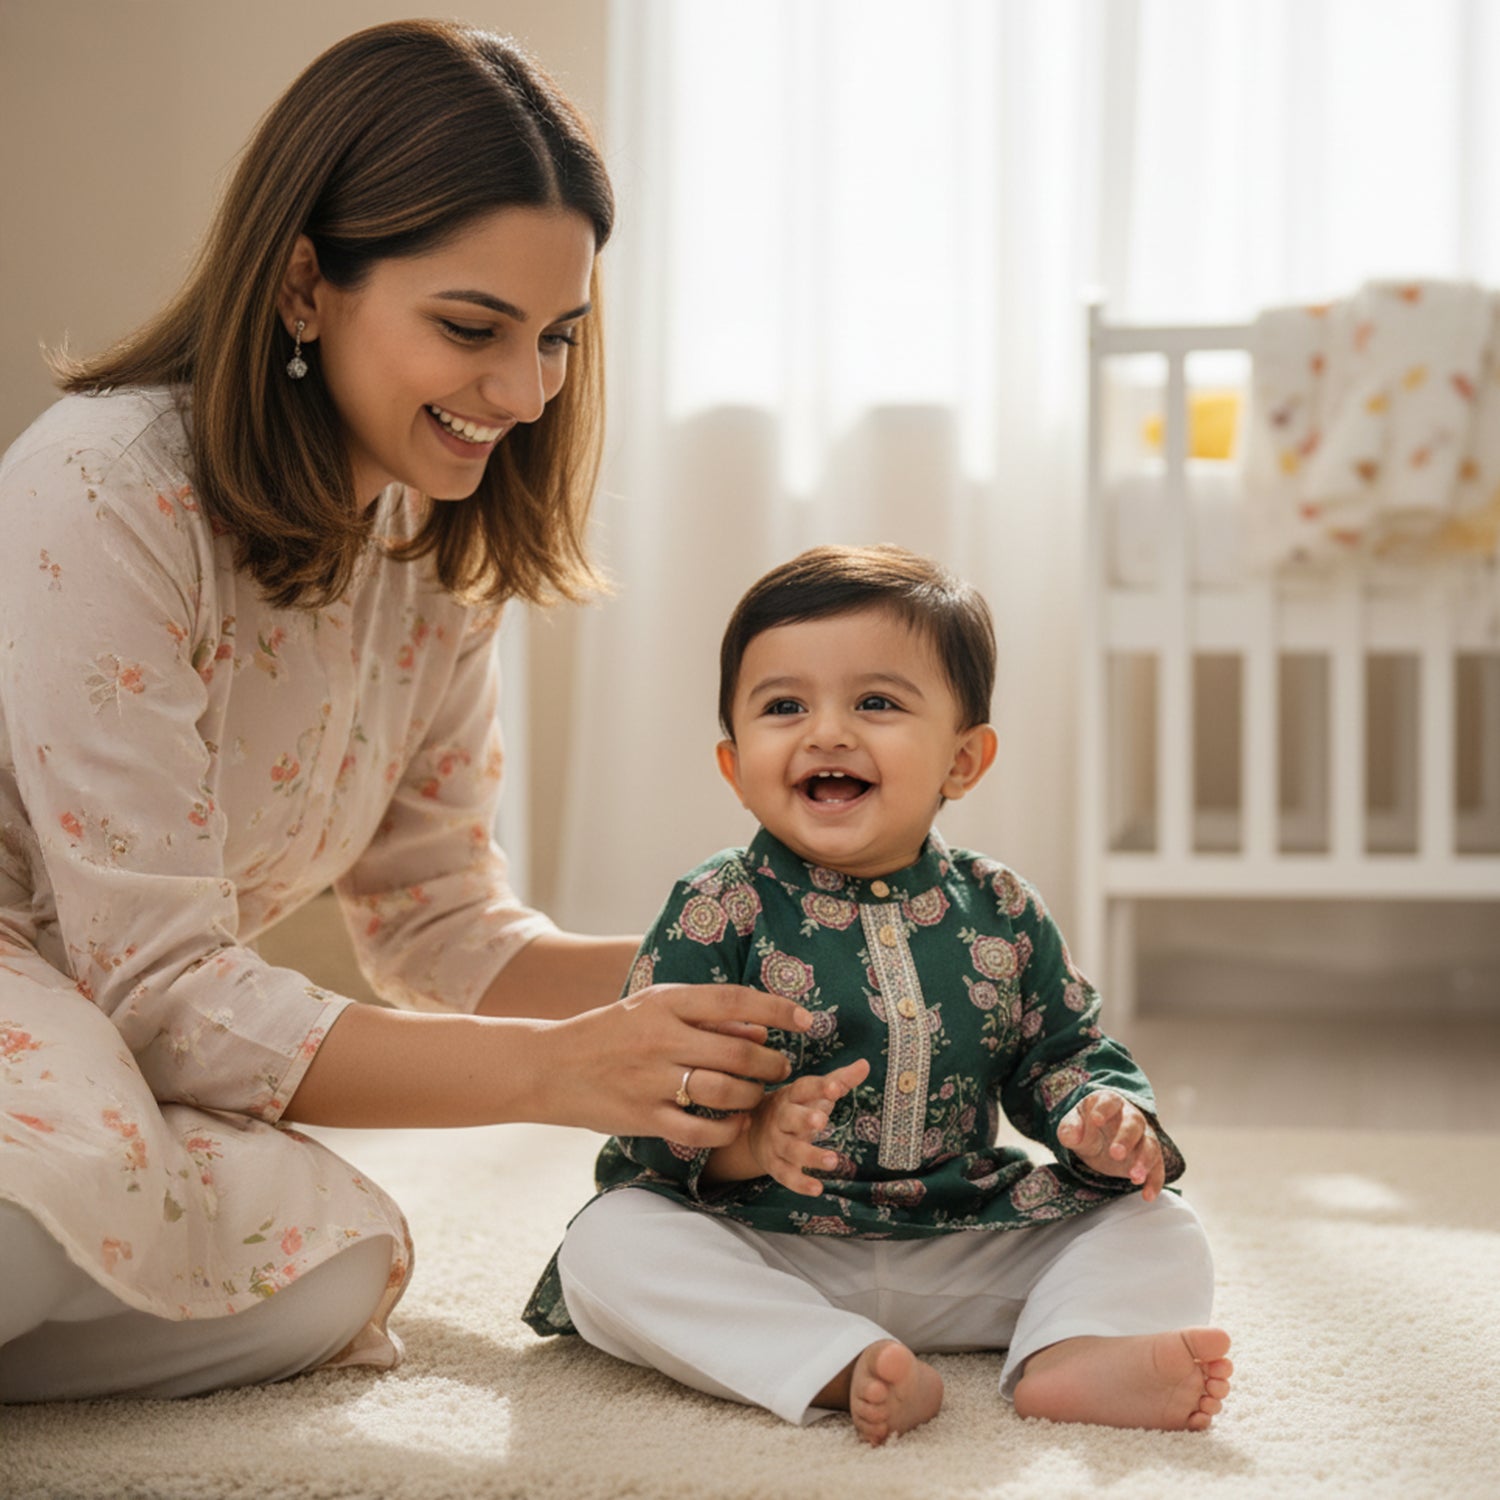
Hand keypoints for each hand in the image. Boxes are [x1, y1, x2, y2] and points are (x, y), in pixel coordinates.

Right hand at [549, 982, 811, 1147]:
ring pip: (726, 1090)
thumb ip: (704, 1014)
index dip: (778, 1009)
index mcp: (665, 1001)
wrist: (551, 1067)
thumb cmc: (611, 1032)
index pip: (734, 1000)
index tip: (806, 1019)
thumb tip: (760, 1027)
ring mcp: (652, 1079)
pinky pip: (701, 1129)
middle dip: (773, 1062)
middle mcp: (661, 1037)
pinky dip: (727, 1128)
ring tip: (758, 1094)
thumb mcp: (652, 1007)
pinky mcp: (644, 1117)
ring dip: (753, 1095)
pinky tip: (735, 1123)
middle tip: (782, 1067)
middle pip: (739, 1051)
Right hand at [742, 1058, 871, 1195]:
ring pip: (790, 1149)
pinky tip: (818, 1189)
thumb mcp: (814, 1093)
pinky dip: (800, 1183)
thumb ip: (839, 1080)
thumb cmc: (796, 1107)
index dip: (819, 1087)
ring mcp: (776, 1143)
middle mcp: (780, 1118)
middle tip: (822, 1121)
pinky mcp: (776, 1165)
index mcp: (791, 1096)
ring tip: (834, 1160)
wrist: (755, 1132)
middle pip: (789, 1117)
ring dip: (810, 1155)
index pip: (803, 1088)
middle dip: (804, 1118)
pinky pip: (786, 1175)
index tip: (836, 1088)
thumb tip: (865, 1064)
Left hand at [1055, 1090, 1165, 1201]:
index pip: (1109, 1101)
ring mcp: (1143, 1137)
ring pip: (1150, 1145)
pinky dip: (1155, 1181)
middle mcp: (1131, 1116)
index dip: (1104, 1109)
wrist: (1098, 1139)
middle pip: (1133, 1124)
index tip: (1095, 1120)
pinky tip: (1147, 1195)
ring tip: (1134, 1177)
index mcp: (1109, 1102)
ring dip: (1144, 1161)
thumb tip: (1071, 1136)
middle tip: (1115, 1154)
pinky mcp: (1149, 1157)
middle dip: (1126, 1139)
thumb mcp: (1073, 1126)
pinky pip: (1157, 1168)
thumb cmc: (1086, 1127)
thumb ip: (1070, 1129)